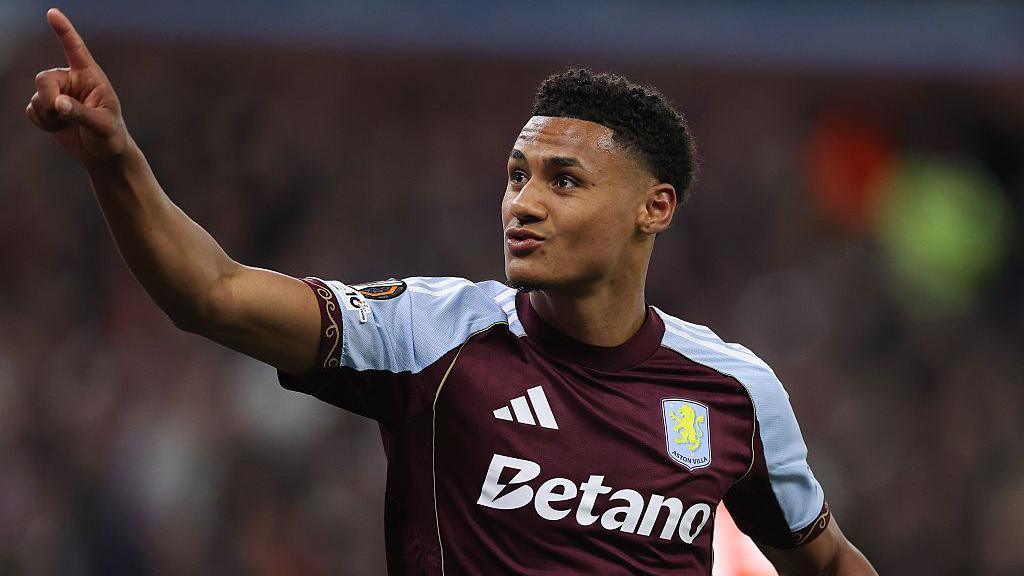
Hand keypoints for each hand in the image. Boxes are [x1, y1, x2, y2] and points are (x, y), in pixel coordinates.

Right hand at [25, 8, 129, 162]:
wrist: (102, 153)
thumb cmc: (110, 136)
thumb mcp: (102, 125)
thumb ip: (81, 113)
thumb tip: (58, 104)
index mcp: (90, 77)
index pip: (75, 49)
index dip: (64, 31)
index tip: (53, 13)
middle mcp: (71, 81)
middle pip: (44, 78)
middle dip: (47, 97)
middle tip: (60, 112)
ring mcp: (58, 94)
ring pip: (37, 97)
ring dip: (48, 115)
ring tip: (67, 124)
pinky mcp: (47, 109)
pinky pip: (32, 110)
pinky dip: (42, 122)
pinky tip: (58, 128)